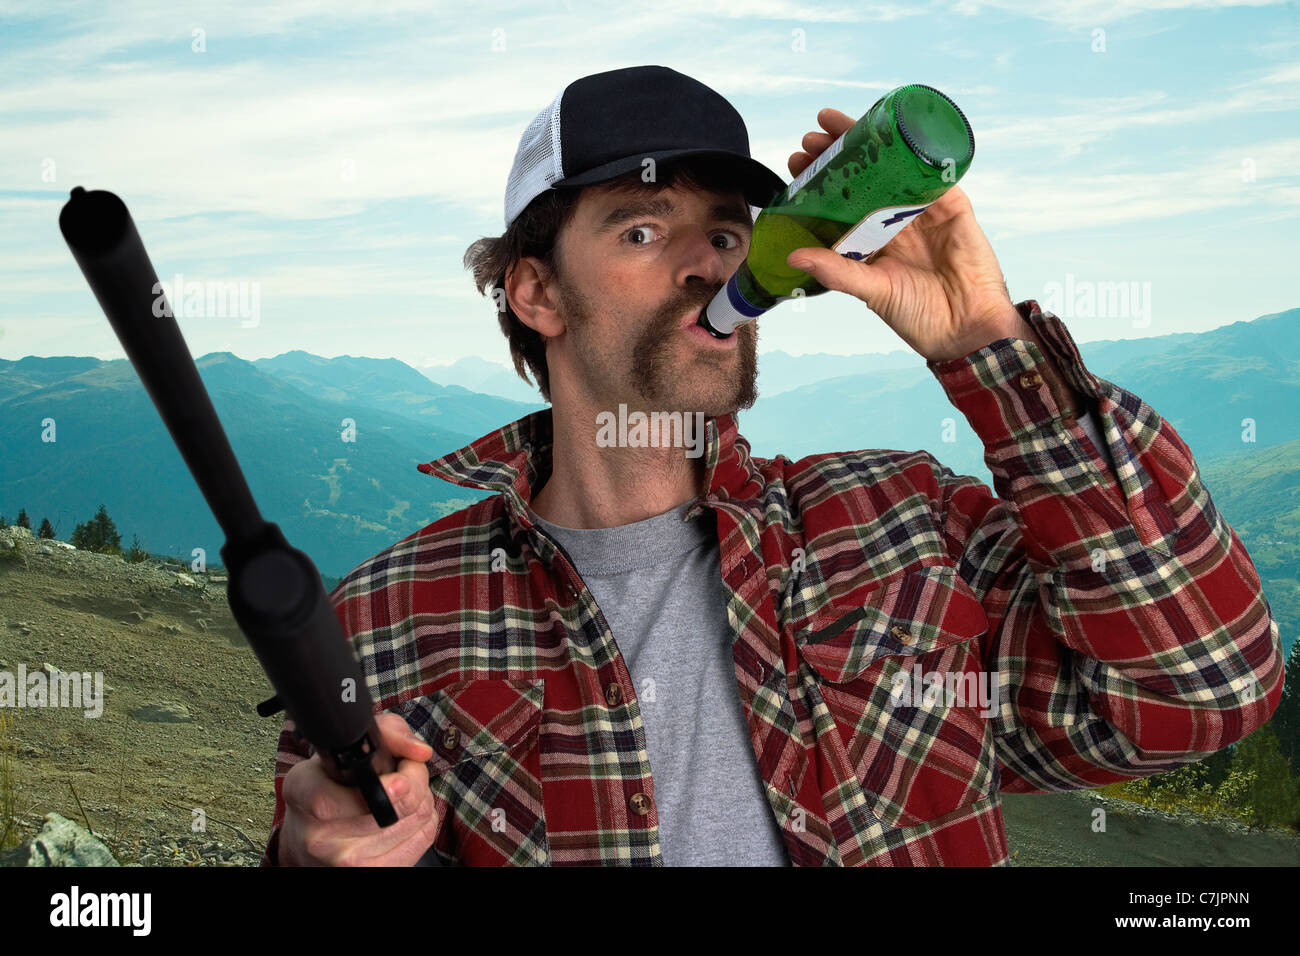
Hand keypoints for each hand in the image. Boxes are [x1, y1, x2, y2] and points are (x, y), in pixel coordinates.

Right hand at [279, 712, 440, 865]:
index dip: (388, 783)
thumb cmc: (331, 784)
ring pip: (418, 818)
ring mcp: (346, 861)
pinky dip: (424, 819)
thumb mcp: (345, 747)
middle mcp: (319, 834)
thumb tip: (420, 752)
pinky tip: (405, 813)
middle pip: (400, 804)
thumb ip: (387, 734)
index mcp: (305, 793)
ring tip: (402, 792)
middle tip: (406, 771)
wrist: (311, 836)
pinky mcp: (374, 873)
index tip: (400, 775)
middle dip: (415, 778)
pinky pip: (424, 837)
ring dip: (421, 797)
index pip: (350, 794)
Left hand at [786, 108, 1029, 361]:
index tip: (796, 159)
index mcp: (870, 241)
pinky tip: (896, 128)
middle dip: (838, 154)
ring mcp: (923, 211)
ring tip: (837, 124)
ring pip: (894, 168)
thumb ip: (835, 271)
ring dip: (870, 144)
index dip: (820, 180)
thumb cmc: (918, 316)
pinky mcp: (953, 206)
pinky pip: (934, 172)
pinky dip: (918, 150)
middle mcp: (893, 221)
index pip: (839, 202)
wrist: (967, 328)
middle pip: (863, 179)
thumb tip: (792, 256)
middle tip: (811, 137)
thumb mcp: (871, 290)